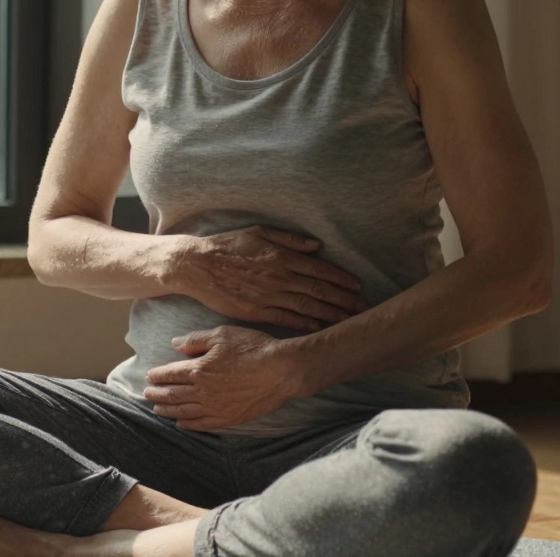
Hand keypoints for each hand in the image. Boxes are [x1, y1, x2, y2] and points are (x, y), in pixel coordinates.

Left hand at [143, 325, 301, 430]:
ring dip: (167, 410)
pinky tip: (180, 423)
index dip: (157, 375)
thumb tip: (175, 344)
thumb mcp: (222, 335)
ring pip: (183, 412)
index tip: (149, 376)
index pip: (170, 374)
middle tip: (147, 394)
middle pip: (172, 394)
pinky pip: (202, 424)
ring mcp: (215, 407)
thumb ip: (196, 340)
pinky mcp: (229, 418)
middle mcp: (203, 391)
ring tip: (157, 410)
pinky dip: (188, 425)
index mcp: (199, 369)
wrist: (281, 370)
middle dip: (157, 394)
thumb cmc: (253, 348)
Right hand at [177, 225, 368, 332]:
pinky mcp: (256, 312)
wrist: (197, 266)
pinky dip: (305, 324)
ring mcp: (268, 296)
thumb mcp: (259, 232)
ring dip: (330, 314)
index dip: (342, 280)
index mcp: (282, 257)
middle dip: (344, 300)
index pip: (320, 270)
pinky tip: (319, 327)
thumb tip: (317, 246)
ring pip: (307, 307)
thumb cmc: (227, 246)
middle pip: (319, 291)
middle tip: (362, 308)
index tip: (358, 287)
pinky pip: (286, 319)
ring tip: (348, 320)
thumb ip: (289, 239)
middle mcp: (279, 277)